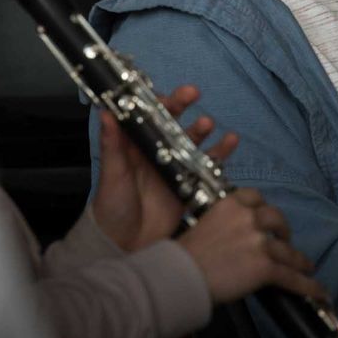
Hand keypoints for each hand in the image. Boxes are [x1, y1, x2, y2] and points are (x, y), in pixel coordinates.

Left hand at [91, 84, 239, 252]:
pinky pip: (208, 165)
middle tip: (193, 93)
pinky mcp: (189, 185)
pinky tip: (231, 141)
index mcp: (134, 147)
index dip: (156, 101)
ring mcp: (174, 168)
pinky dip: (221, 153)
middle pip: (171, 123)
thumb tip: (106, 112)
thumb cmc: (112, 207)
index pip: (146, 116)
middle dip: (182, 105)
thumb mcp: (111, 175)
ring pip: (191, 141)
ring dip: (201, 129)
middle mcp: (155, 153)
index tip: (166, 92)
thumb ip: (112, 145)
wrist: (126, 245)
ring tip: (208, 123)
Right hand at [177, 188, 325, 303]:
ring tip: (305, 267)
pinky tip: (318, 291)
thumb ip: (225, 223)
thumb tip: (236, 238)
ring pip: (287, 251)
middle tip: (283, 242)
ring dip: (298, 260)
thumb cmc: (185, 254)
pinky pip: (291, 276)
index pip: (256, 198)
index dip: (264, 210)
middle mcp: (249, 217)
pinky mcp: (265, 267)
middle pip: (277, 219)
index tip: (266, 220)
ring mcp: (259, 242)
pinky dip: (307, 285)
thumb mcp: (204, 224)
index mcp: (231, 203)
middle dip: (283, 232)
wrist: (181, 275)